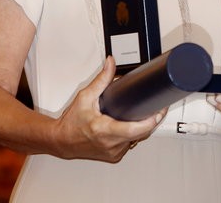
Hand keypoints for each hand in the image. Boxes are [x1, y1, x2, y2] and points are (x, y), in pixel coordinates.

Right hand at [52, 56, 166, 161]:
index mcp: (104, 130)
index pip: (135, 129)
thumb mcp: (85, 97)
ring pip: (137, 139)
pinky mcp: (114, 156)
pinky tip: (130, 126)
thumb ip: (101, 80)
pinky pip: (130, 144)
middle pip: (142, 133)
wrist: (61, 141)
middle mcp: (110, 144)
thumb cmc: (70, 123)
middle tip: (156, 107)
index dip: (151, 120)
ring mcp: (114, 152)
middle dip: (151, 119)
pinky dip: (132, 135)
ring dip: (142, 128)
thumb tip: (111, 64)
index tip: (159, 111)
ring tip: (142, 114)